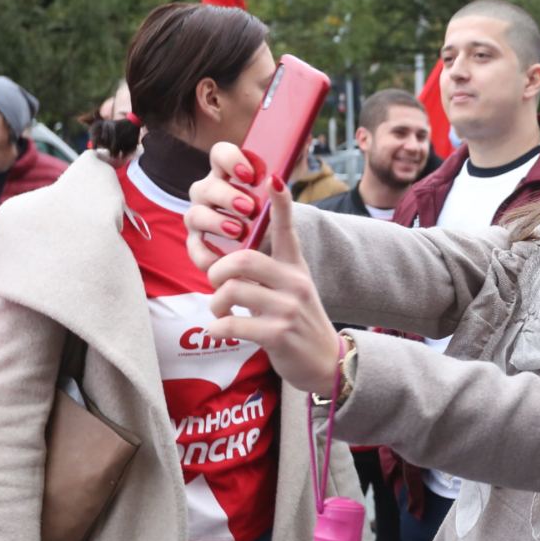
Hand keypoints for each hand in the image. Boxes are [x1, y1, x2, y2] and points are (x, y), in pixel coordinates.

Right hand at [184, 141, 267, 271]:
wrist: (270, 257)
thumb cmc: (271, 223)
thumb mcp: (280, 209)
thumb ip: (281, 195)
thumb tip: (277, 179)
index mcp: (228, 175)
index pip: (220, 154)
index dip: (230, 159)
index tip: (249, 175)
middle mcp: (209, 194)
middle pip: (206, 187)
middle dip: (227, 196)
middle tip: (249, 208)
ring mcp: (199, 218)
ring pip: (194, 215)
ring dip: (216, 222)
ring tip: (239, 231)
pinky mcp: (197, 245)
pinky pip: (193, 248)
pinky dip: (206, 254)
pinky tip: (222, 259)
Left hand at [201, 181, 340, 393]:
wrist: (324, 362)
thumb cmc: (297, 323)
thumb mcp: (290, 291)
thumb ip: (265, 274)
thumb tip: (228, 263)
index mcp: (295, 268)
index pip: (288, 229)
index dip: (281, 203)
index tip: (274, 178)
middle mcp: (294, 283)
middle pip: (243, 260)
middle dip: (217, 272)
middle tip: (216, 286)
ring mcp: (288, 309)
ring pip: (231, 291)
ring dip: (215, 305)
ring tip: (220, 314)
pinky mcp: (278, 334)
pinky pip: (232, 324)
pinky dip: (218, 328)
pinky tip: (222, 331)